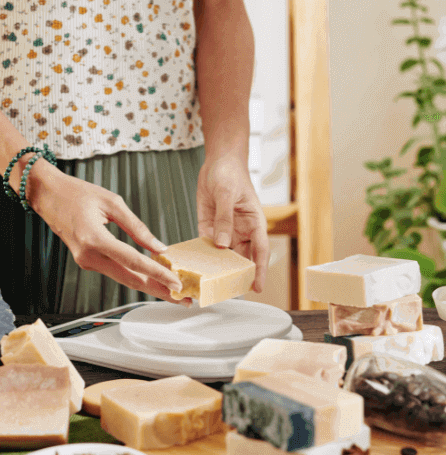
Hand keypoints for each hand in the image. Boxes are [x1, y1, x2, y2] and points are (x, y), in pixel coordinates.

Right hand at [26, 160, 187, 302]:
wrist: (47, 196)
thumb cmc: (75, 194)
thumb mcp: (112, 202)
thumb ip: (137, 227)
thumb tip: (159, 246)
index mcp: (94, 238)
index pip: (133, 261)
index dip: (158, 274)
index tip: (176, 283)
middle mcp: (88, 255)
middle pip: (130, 279)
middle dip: (158, 290)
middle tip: (182, 298)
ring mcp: (86, 261)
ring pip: (123, 278)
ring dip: (148, 285)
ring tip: (171, 290)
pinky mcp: (86, 261)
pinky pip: (115, 271)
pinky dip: (134, 274)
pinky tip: (150, 275)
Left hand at [196, 154, 269, 291]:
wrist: (217, 162)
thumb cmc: (230, 174)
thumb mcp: (226, 194)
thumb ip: (224, 219)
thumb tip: (223, 244)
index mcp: (254, 223)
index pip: (260, 251)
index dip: (259, 270)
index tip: (257, 287)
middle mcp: (241, 231)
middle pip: (241, 258)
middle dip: (235, 275)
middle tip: (226, 292)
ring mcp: (225, 230)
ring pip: (223, 255)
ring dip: (216, 268)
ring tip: (208, 284)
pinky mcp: (209, 227)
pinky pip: (206, 245)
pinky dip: (201, 256)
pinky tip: (194, 267)